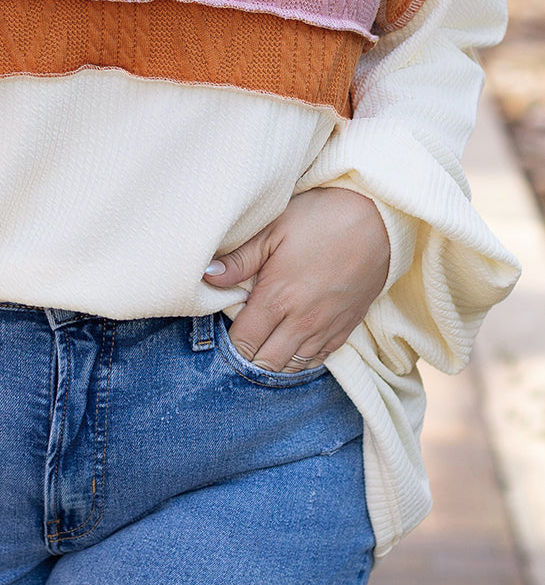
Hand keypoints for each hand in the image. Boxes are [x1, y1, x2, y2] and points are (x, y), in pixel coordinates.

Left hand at [202, 187, 390, 372]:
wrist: (377, 219)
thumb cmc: (321, 218)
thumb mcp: (274, 228)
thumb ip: (239, 258)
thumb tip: (207, 275)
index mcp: (278, 297)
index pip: (244, 342)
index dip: (230, 341)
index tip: (226, 326)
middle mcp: (302, 322)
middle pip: (266, 362)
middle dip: (248, 356)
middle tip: (242, 337)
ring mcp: (326, 328)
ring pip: (292, 366)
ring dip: (274, 361)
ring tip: (263, 343)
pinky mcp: (346, 329)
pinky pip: (318, 361)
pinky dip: (300, 359)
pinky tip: (291, 344)